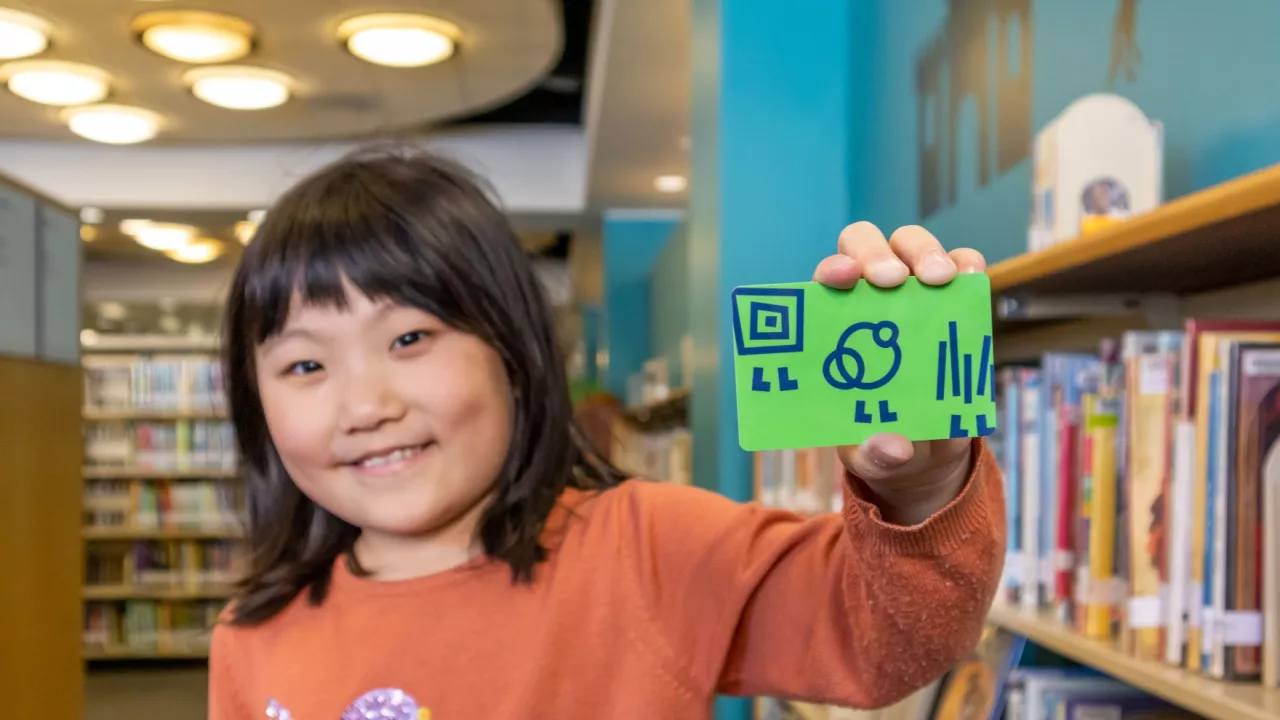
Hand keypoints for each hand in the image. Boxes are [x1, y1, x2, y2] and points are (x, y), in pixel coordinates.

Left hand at [812, 223, 986, 525]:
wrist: (920, 450)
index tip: (844, 278)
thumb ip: (874, 453)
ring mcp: (912, 289)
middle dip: (877, 255)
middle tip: (892, 281)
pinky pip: (962, 265)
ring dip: (925, 254)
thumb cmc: (877, 439)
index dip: (833, 270)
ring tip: (940, 281)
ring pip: (911, 245)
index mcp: (833, 322)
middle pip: (865, 245)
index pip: (826, 280)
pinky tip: (971, 278)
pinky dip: (967, 264)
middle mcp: (867, 293)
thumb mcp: (870, 456)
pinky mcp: (954, 297)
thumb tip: (894, 447)